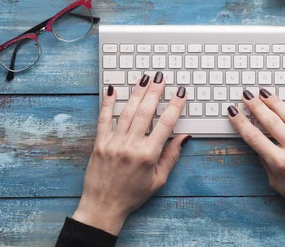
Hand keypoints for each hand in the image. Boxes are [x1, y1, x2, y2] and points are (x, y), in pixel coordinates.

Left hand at [72, 72, 190, 234]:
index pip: (166, 124)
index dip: (175, 106)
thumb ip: (171, 156)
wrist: (103, 207)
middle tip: (161, 77)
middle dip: (155, 91)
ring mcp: (113, 143)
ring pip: (127, 112)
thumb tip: (184, 136)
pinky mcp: (99, 143)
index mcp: (148, 155)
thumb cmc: (132, 196)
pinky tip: (114, 90)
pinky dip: (109, 103)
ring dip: (137, 93)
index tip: (181, 93)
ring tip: (144, 78)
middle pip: (146, 112)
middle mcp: (131, 146)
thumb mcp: (158, 180)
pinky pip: (105, 119)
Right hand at [229, 86, 284, 243]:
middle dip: (255, 106)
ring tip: (264, 92)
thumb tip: (257, 143)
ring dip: (275, 101)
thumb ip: (266, 163)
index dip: (241, 122)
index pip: (254, 137)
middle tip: (246, 95)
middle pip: (270, 122)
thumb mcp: (276, 184)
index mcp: (279, 163)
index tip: (233, 112)